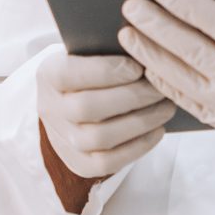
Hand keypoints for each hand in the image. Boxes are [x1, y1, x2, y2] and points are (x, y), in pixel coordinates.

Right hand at [36, 51, 175, 183]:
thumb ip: (109, 50)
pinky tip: (158, 129)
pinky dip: (138, 147)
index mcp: (48, 75)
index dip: (105, 71)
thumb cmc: (93, 71)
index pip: (68, 74)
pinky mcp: (78, 164)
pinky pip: (107, 164)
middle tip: (159, 89)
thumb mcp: (91, 53)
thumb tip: (144, 50)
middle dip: (131, 97)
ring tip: (165, 107)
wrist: (74, 105)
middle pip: (87, 108)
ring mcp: (61, 140)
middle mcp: (49, 109)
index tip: (137, 67)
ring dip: (140, 122)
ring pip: (100, 138)